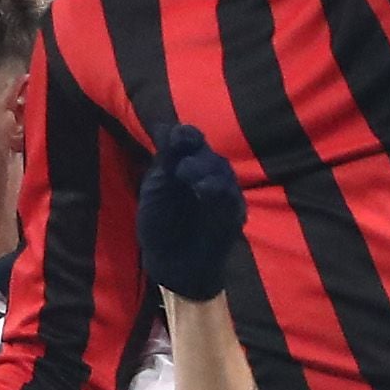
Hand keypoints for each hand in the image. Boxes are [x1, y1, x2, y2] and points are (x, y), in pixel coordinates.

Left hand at [137, 125, 245, 300]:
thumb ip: (164, 159)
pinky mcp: (233, 213)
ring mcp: (224, 193)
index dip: (186, 136)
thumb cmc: (160, 225)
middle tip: (179, 167)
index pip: (192, 141)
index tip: (176, 138)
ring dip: (205, 170)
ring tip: (186, 175)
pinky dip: (217, 190)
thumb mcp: (156, 188)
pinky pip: (230, 197)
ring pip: (222, 172)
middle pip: (208, 154)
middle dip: (195, 155)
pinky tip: (203, 189)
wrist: (171, 263)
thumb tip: (162, 125)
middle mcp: (209, 174)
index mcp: (188, 163)